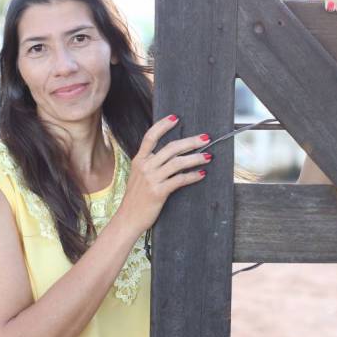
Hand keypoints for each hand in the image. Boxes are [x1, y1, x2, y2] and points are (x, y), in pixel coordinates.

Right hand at [116, 115, 211, 232]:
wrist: (128, 219)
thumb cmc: (136, 199)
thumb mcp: (138, 177)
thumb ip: (150, 165)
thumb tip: (170, 156)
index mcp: (139, 160)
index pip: (150, 137)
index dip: (163, 125)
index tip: (176, 117)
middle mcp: (145, 166)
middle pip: (171, 148)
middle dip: (190, 141)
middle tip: (205, 138)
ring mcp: (151, 179)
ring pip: (178, 163)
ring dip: (195, 158)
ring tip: (208, 156)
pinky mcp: (158, 192)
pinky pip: (179, 180)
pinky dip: (192, 176)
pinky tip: (201, 174)